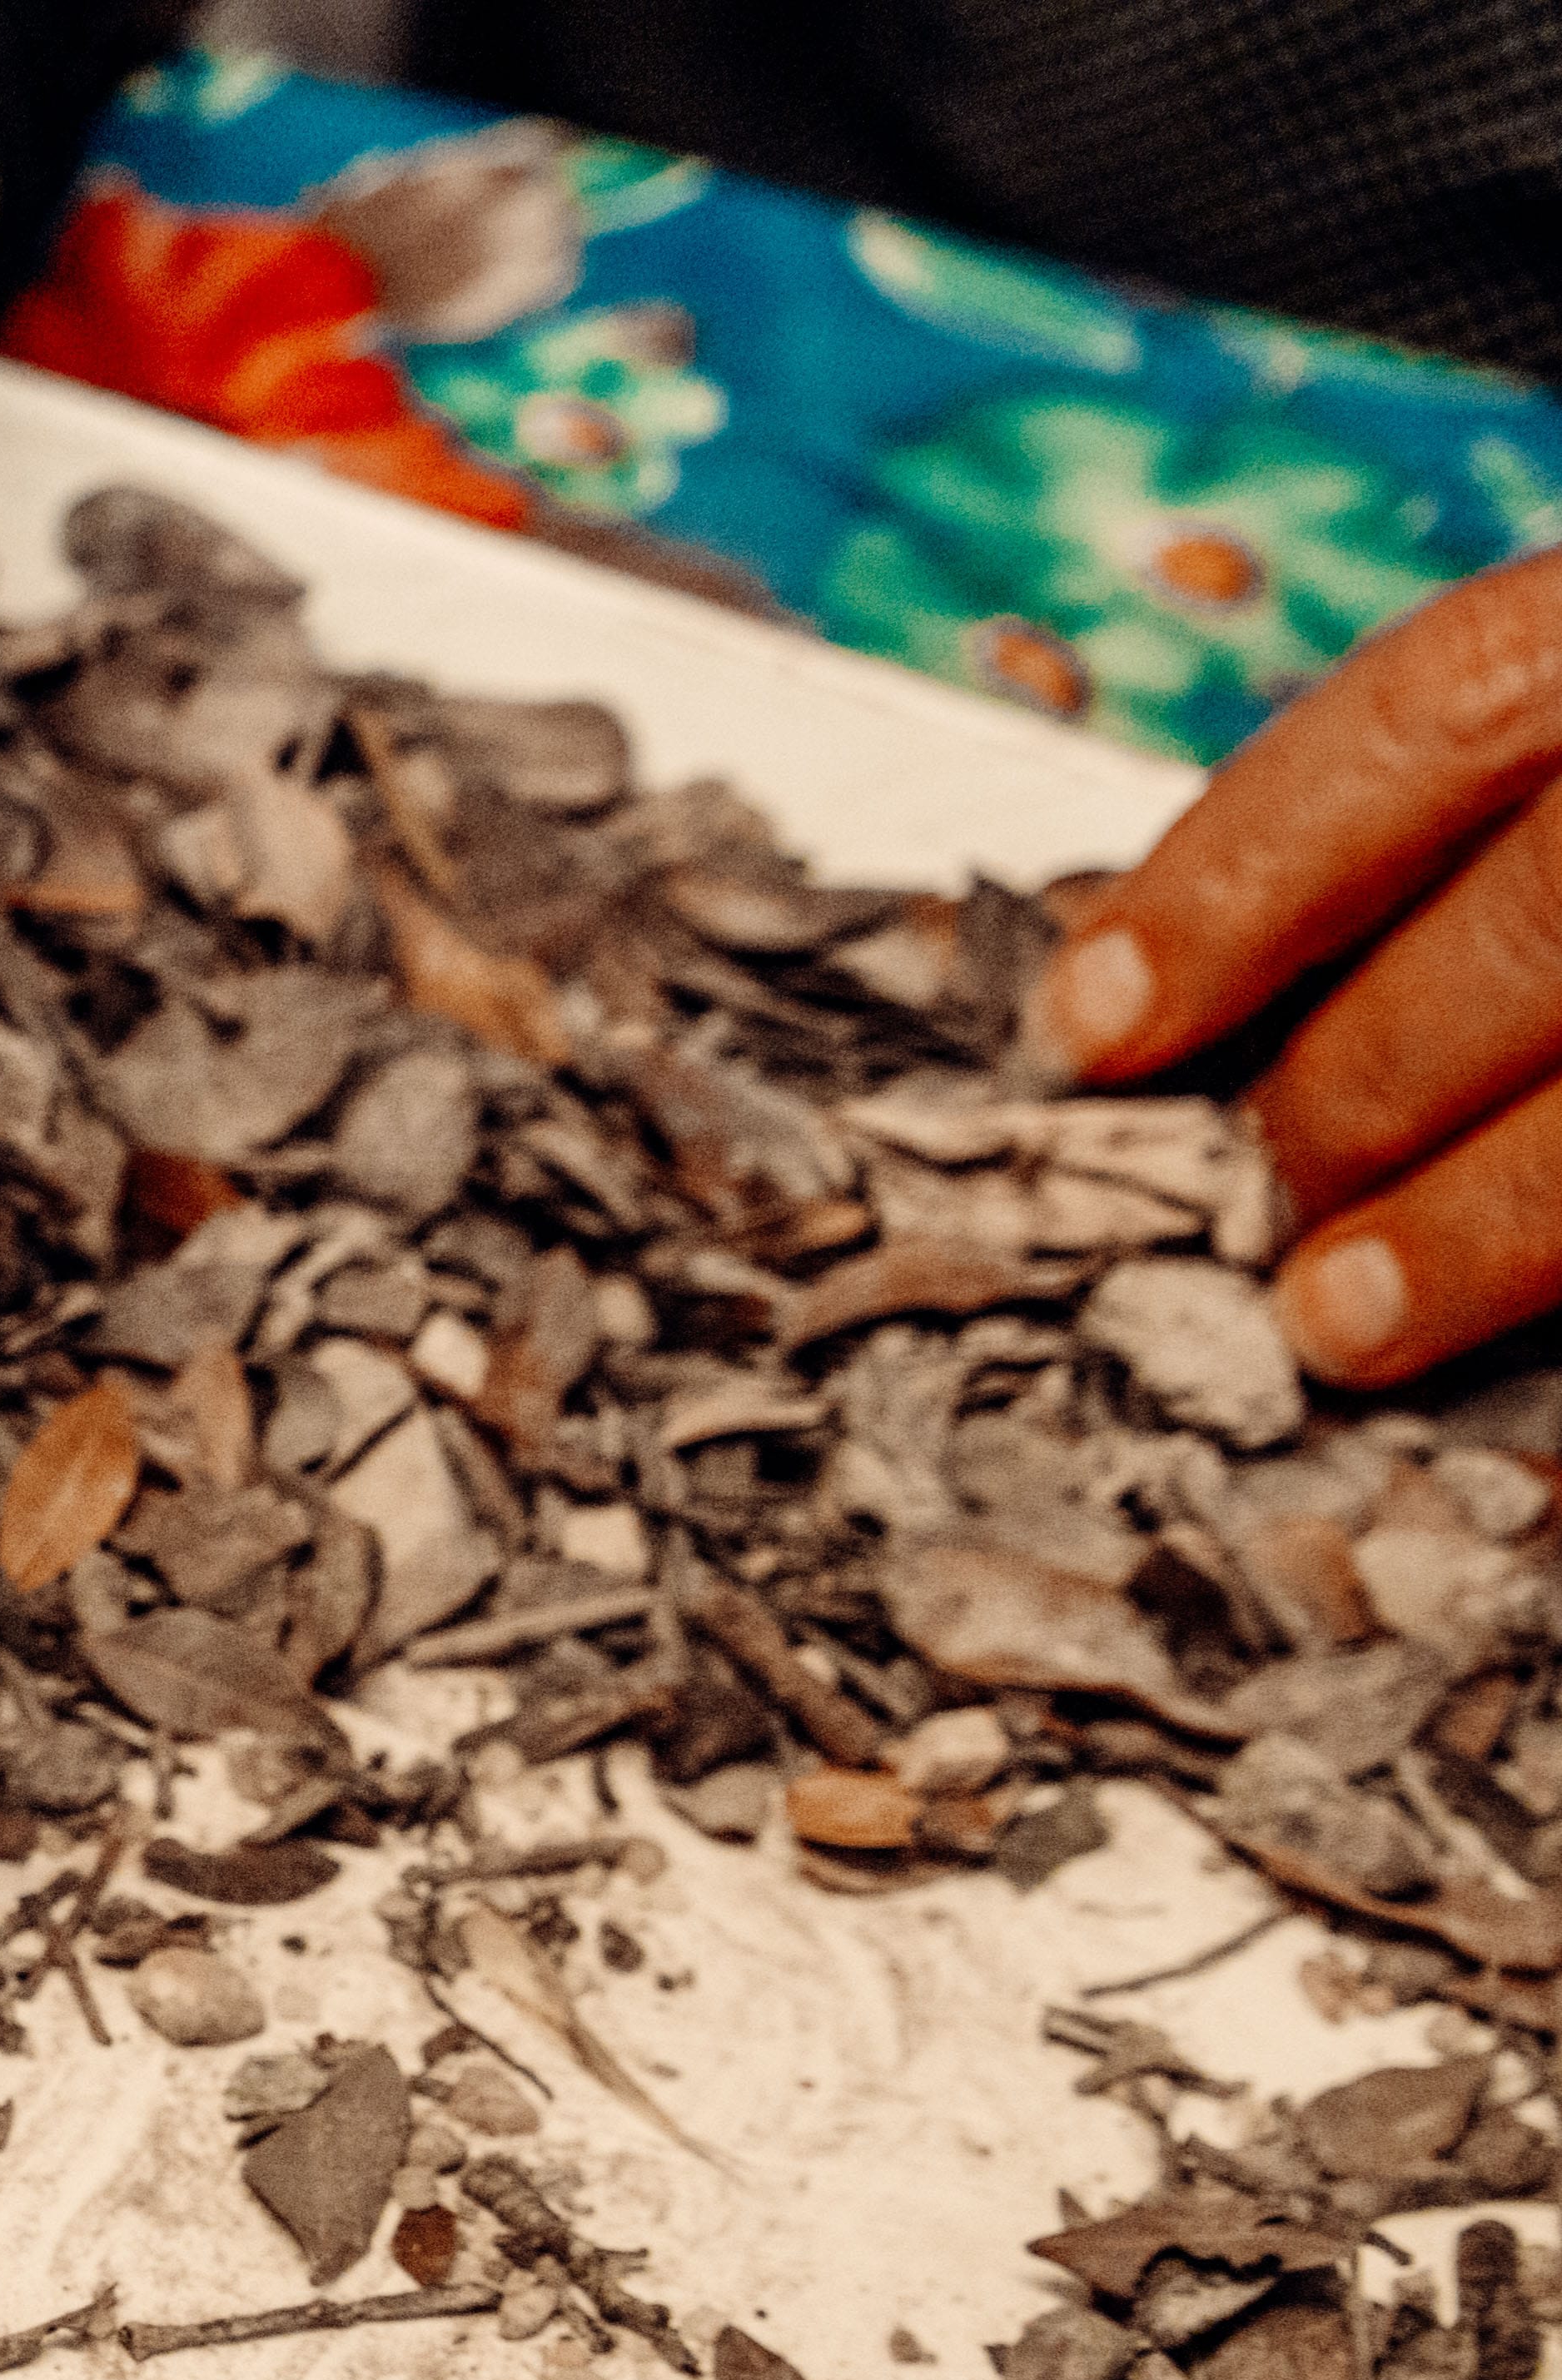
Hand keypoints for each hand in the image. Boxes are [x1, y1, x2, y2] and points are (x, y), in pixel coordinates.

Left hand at [1031, 550, 1561, 1385]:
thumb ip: (1496, 830)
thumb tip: (1200, 1006)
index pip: (1450, 710)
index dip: (1240, 875)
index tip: (1091, 1022)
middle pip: (1550, 920)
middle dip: (1369, 1080)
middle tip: (1256, 1208)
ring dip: (1492, 1224)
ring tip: (1340, 1321)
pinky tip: (1539, 1442)